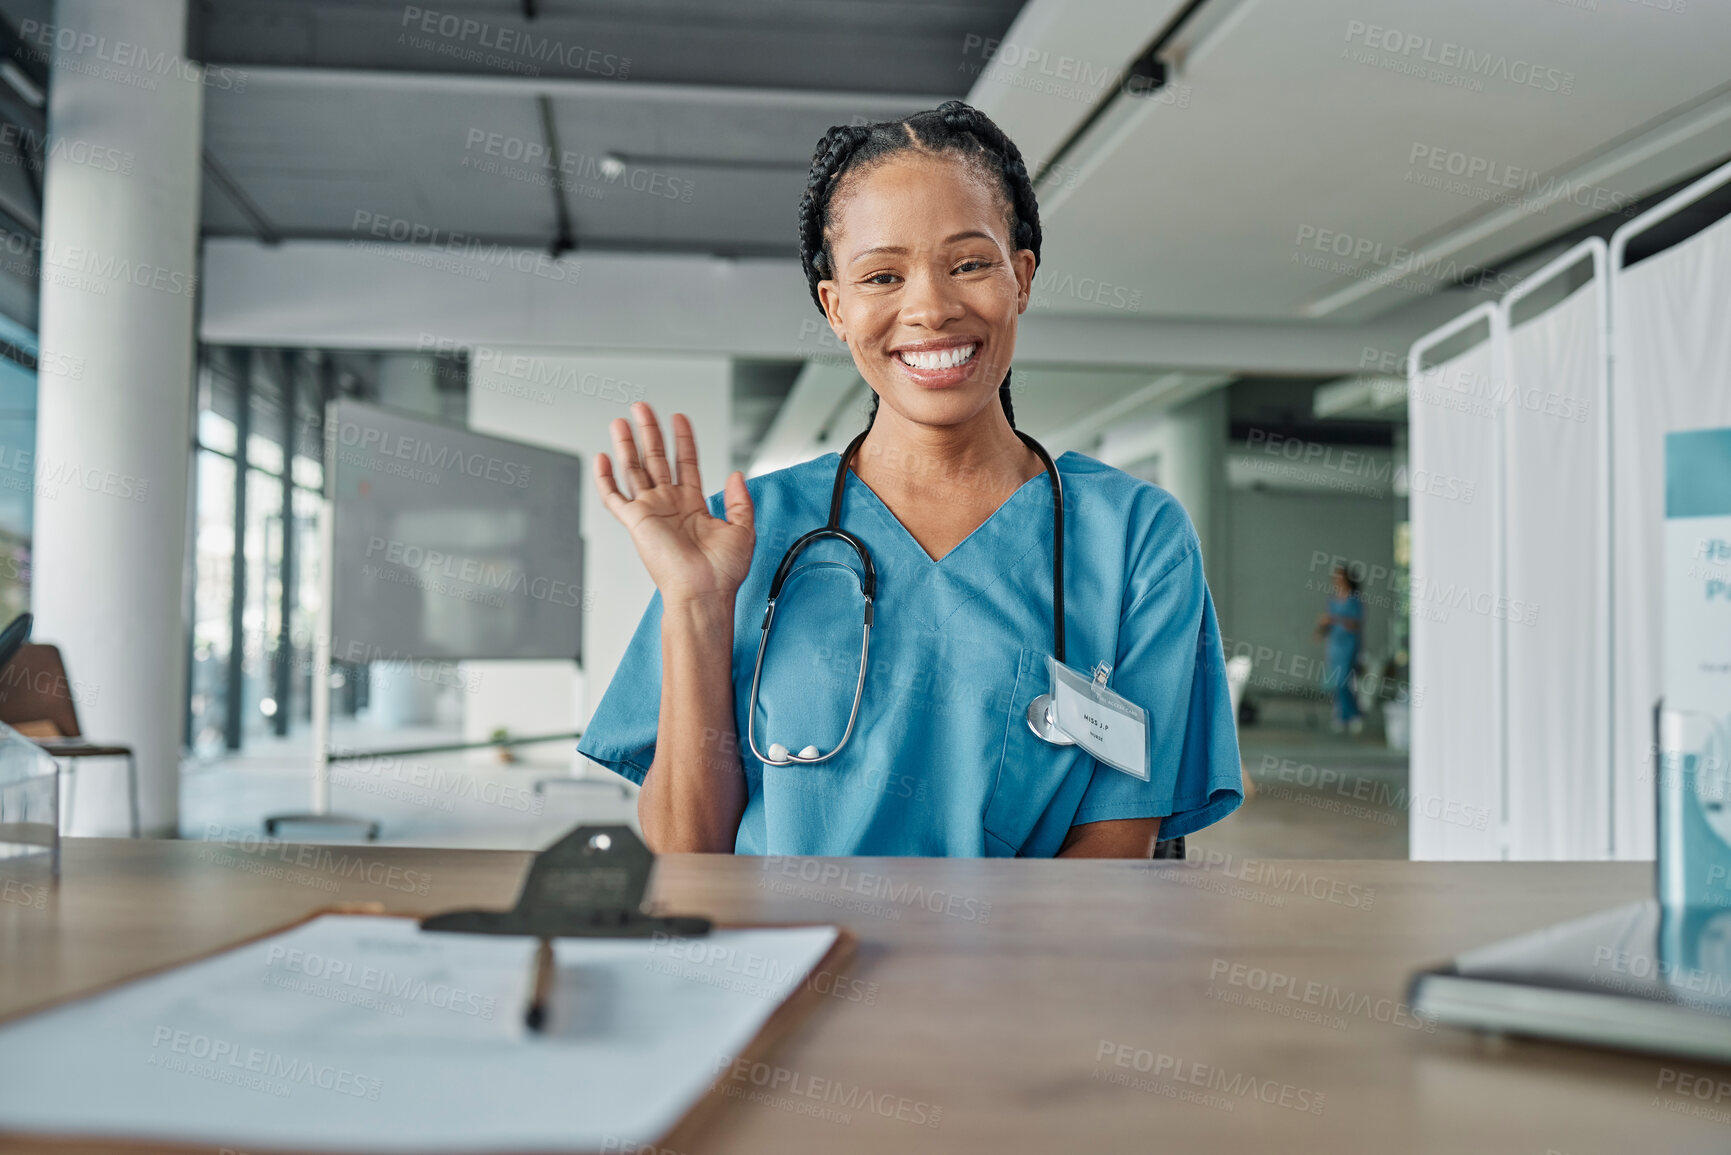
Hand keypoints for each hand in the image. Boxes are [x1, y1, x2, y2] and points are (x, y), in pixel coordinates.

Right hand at [595, 403, 755, 605]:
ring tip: (622, 421)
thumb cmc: (722, 572)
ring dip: (628, 445)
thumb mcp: (743, 529)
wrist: (704, 593)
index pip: (685, 463)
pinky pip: (614, 497)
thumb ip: (740, 500)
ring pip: (634, 470)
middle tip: (642, 408)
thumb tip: (737, 475)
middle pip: (656, 459)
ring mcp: (651, 512)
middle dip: (649, 432)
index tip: (679, 418)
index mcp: (693, 506)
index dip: (682, 440)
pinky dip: (605, 479)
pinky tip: (602, 458)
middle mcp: (669, 505)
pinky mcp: (636, 522)